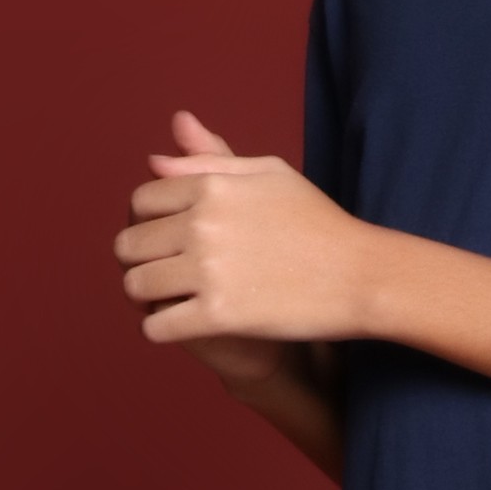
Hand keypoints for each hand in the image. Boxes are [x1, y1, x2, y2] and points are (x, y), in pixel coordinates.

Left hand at [115, 111, 379, 354]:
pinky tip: (179, 326)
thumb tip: (153, 160)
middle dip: (139, 260)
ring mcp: (209, 271)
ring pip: (136, 285)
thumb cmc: (318, 222)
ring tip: (167, 301)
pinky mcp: (218, 315)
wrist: (360, 275)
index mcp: (211, 186)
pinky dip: (160, 329)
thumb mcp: (268, 174)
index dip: (146, 223)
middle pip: (130, 244)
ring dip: (144, 296)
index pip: (141, 202)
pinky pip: (157, 326)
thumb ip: (209, 163)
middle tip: (160, 275)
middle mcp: (203, 224)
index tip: (163, 241)